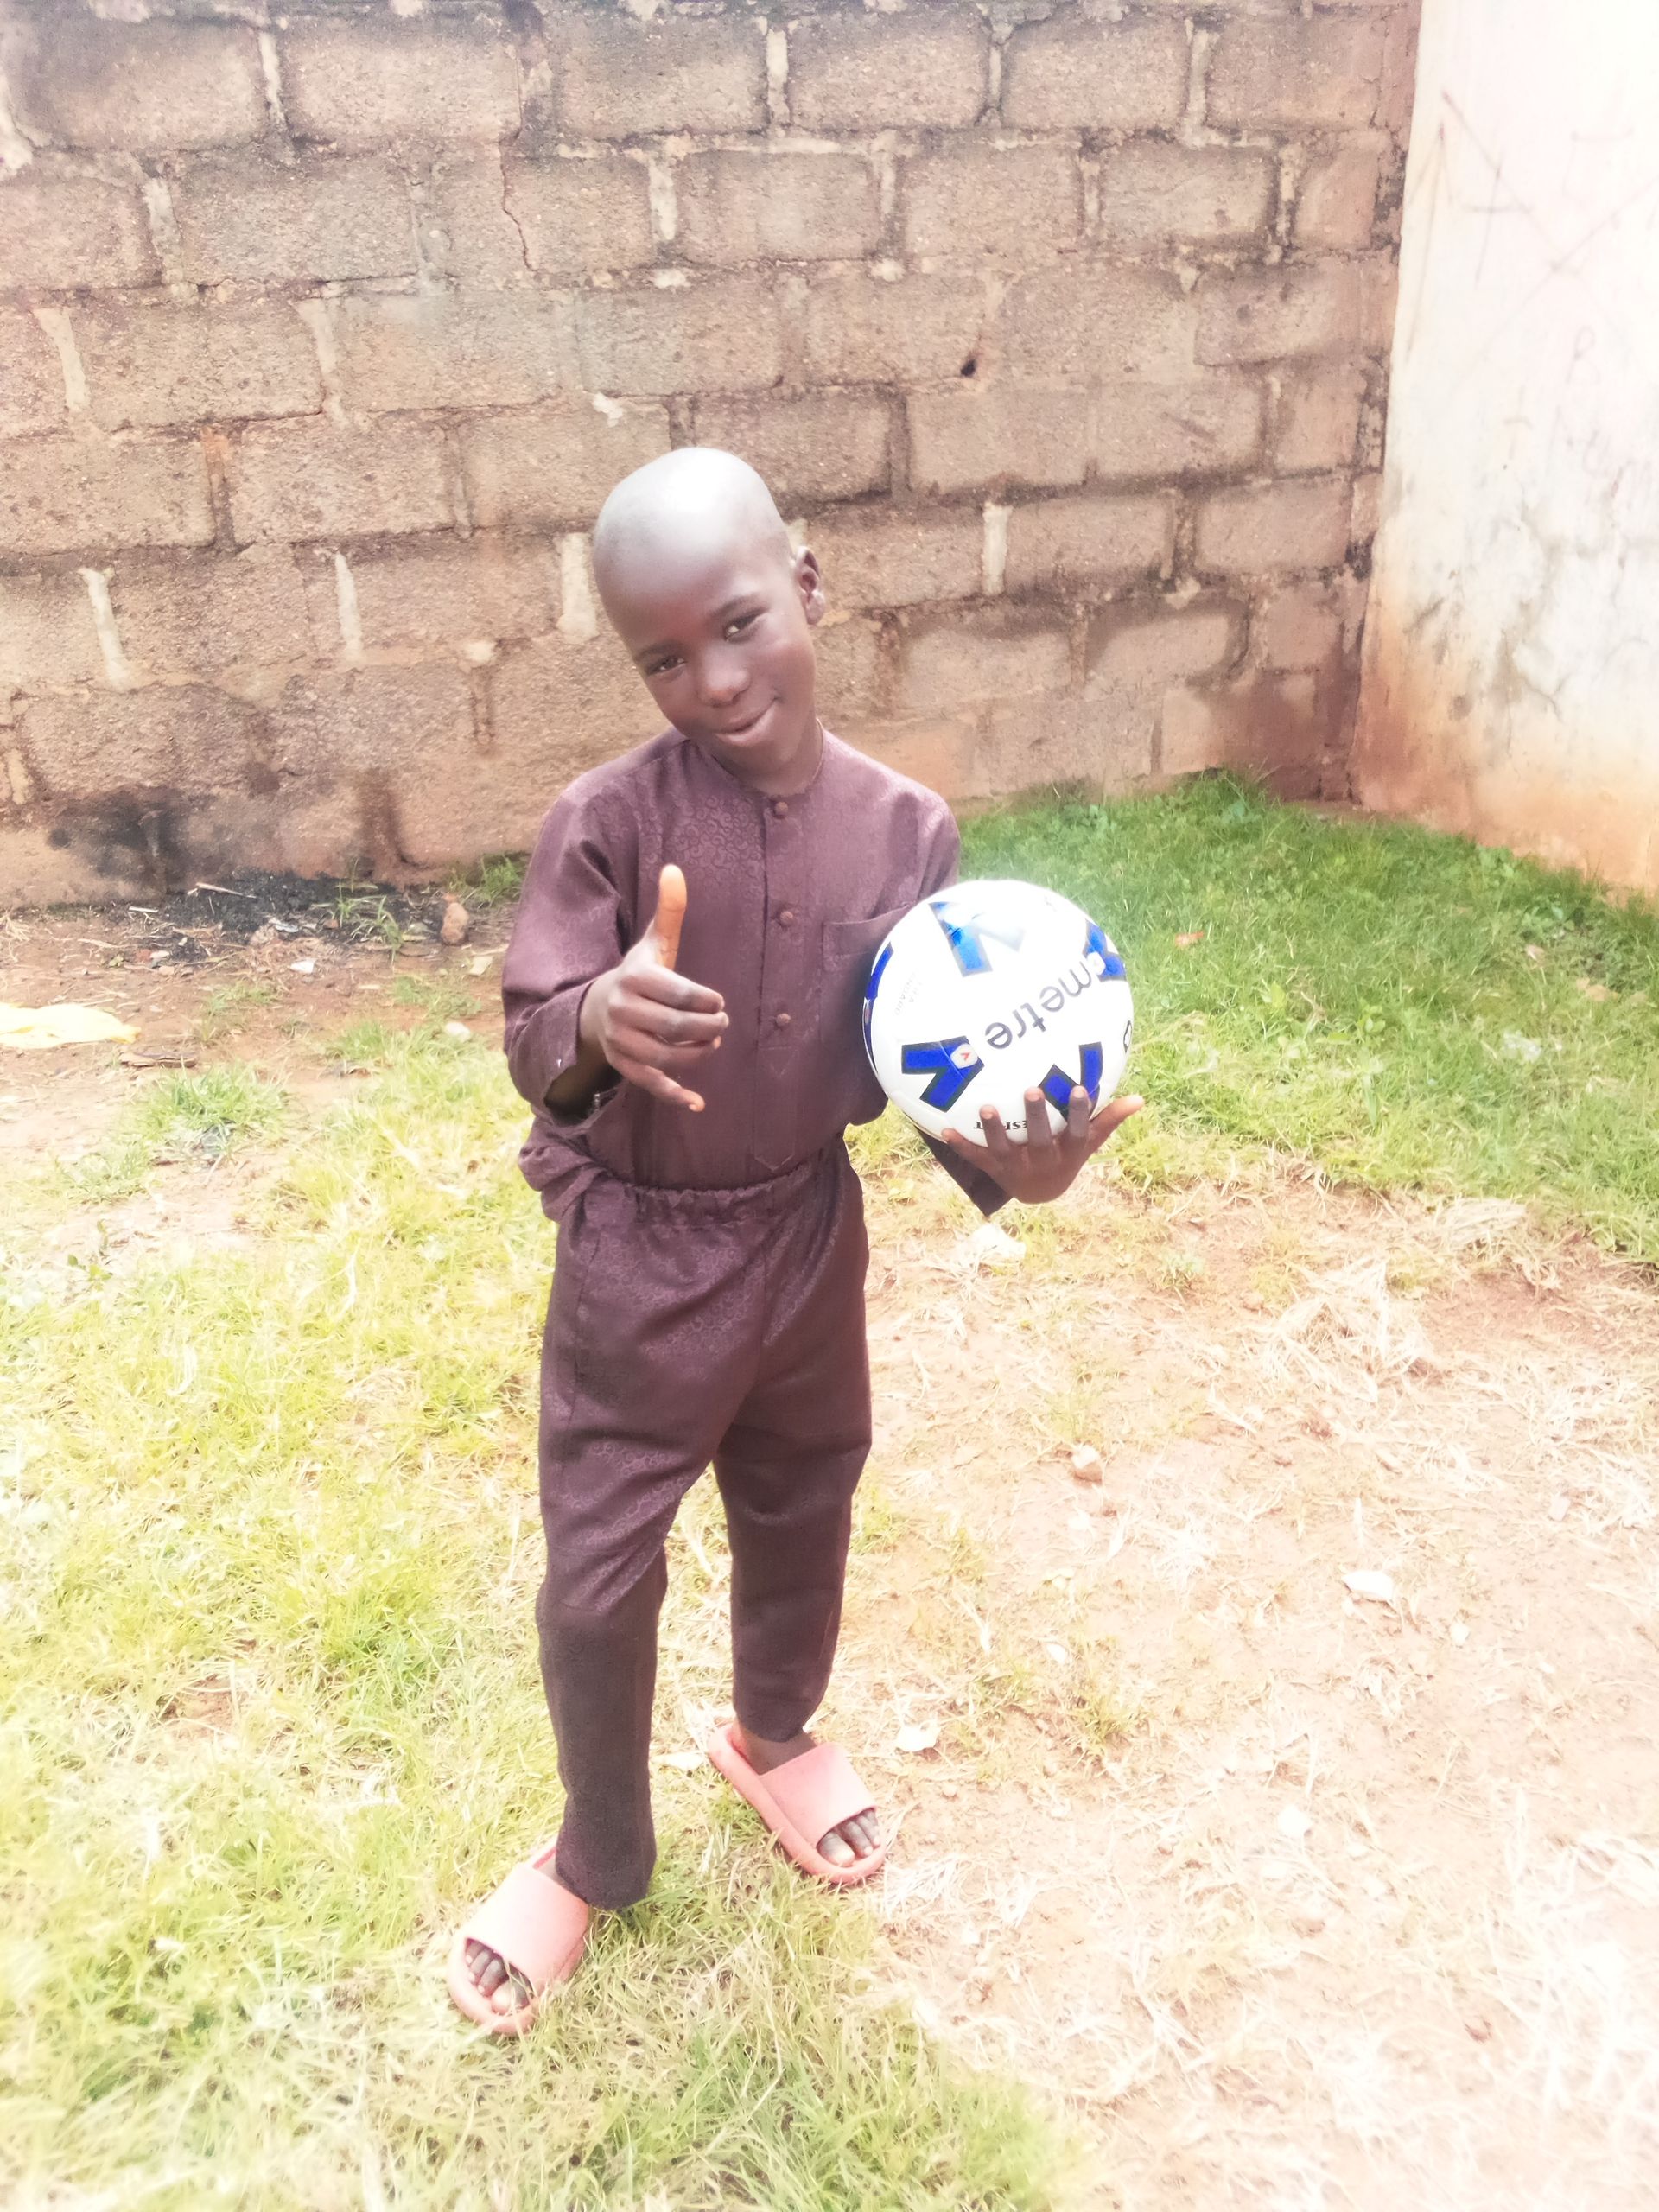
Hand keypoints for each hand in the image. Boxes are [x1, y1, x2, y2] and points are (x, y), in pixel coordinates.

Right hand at [580, 864, 727, 1111]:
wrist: (593, 1010)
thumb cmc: (637, 975)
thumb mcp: (653, 944)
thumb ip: (669, 911)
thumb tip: (675, 868)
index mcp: (634, 978)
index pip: (676, 991)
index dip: (704, 999)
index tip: (719, 1001)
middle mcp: (623, 1011)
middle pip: (674, 1027)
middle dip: (706, 1028)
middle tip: (723, 1024)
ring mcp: (621, 1041)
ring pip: (666, 1057)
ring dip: (696, 1056)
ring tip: (712, 1043)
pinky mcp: (624, 1067)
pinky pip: (650, 1085)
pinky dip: (674, 1096)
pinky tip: (698, 1102)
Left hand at [942, 1087, 1143, 1203]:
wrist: (1042, 1193)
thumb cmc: (1068, 1155)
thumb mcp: (1090, 1142)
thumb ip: (1110, 1119)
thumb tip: (1141, 1099)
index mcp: (1067, 1151)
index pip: (1077, 1131)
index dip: (1078, 1112)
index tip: (1079, 1088)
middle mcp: (1042, 1160)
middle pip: (1039, 1139)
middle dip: (1036, 1116)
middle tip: (1031, 1089)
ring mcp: (1017, 1166)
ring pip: (1005, 1149)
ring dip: (995, 1130)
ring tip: (986, 1107)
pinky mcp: (994, 1169)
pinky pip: (976, 1157)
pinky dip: (961, 1145)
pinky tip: (943, 1129)